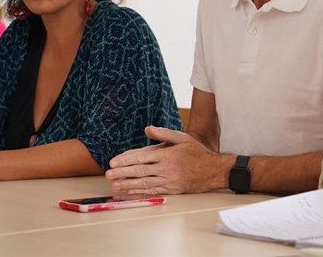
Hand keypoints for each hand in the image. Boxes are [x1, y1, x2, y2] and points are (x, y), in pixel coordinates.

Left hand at [105, 126, 231, 194]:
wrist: (213, 170)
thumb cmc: (197, 153)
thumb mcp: (183, 138)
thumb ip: (164, 133)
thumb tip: (148, 129)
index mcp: (167, 155)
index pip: (142, 157)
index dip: (126, 160)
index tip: (114, 162)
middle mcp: (166, 168)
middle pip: (140, 171)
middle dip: (122, 173)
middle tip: (108, 174)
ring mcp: (168, 180)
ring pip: (144, 183)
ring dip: (127, 184)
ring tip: (115, 185)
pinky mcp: (171, 190)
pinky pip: (152, 192)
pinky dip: (139, 193)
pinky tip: (130, 192)